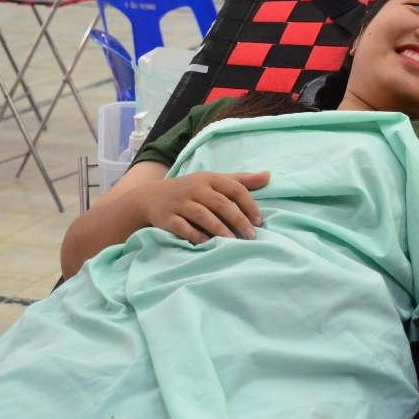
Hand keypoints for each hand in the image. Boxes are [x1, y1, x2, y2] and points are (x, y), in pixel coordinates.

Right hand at [135, 171, 269, 244]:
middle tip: (251, 235)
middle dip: (238, 219)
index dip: (249, 205)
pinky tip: (206, 243)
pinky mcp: (167, 217)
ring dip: (218, 228)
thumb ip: (240, 180)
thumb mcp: (213, 181)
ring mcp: (180, 203)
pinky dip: (194, 234)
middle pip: (220, 203)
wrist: (150, 197)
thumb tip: (268, 176)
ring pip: (202, 214)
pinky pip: (181, 226)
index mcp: (209, 179)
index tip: (259, 221)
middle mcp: (195, 188)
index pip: (234, 189)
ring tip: (232, 241)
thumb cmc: (191, 190)